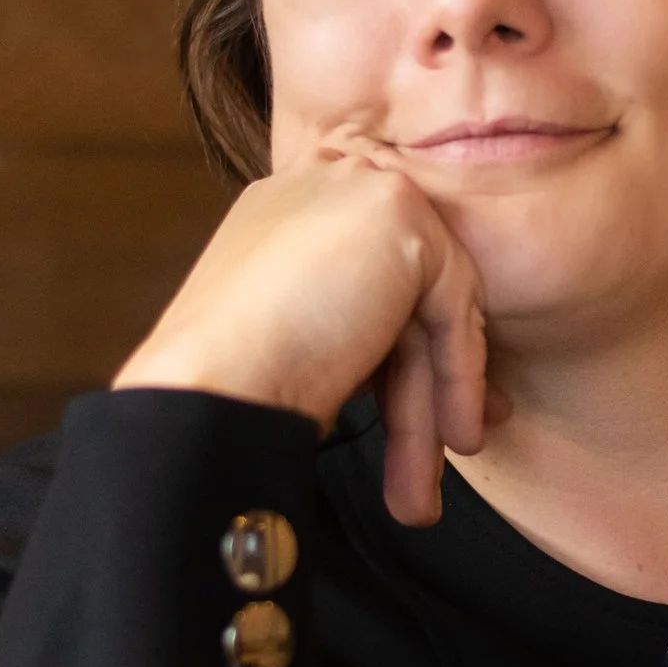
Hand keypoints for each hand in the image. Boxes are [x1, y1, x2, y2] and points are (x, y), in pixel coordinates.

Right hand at [112, 141, 488, 526]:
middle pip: (402, 297)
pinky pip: (451, 303)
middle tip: (445, 451)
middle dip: (428, 386)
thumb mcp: (304, 339)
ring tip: (432, 483)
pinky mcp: (397, 212)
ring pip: (427, 308)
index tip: (429, 420)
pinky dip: (458, 376)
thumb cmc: (234, 384)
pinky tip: (456, 436)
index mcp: (287, 209)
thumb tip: (431, 373)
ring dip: (434, 403)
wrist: (208, 385)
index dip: (401, 354)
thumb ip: (360, 328)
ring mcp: (359, 189)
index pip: (371, 276)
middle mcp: (323, 183)